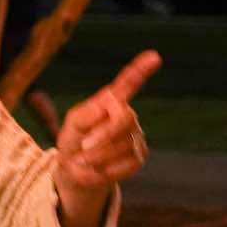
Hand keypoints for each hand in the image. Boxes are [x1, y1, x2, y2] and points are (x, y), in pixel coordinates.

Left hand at [55, 51, 160, 190]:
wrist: (75, 168)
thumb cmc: (74, 139)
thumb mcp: (72, 124)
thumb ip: (86, 114)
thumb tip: (108, 108)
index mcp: (110, 102)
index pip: (128, 83)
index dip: (140, 70)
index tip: (153, 56)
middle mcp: (128, 116)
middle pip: (125, 119)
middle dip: (103, 135)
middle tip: (83, 147)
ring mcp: (136, 137)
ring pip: (123, 145)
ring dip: (97, 156)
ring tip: (83, 159)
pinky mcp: (138, 158)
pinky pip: (126, 164)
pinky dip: (105, 170)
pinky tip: (95, 169)